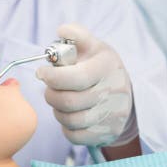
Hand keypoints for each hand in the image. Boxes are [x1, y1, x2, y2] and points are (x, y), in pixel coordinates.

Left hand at [36, 24, 135, 146]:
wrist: (125, 96)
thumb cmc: (100, 67)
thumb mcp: (93, 46)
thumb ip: (76, 35)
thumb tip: (61, 30)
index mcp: (108, 66)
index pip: (77, 77)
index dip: (53, 77)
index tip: (42, 73)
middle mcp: (114, 91)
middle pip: (69, 101)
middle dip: (51, 94)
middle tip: (49, 88)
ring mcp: (113, 115)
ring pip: (71, 120)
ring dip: (57, 110)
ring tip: (60, 100)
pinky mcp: (107, 133)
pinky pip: (75, 136)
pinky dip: (66, 127)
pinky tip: (69, 114)